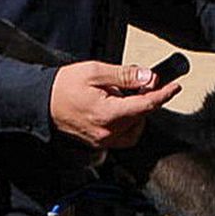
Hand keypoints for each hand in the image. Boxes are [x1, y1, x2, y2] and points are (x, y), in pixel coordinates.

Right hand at [49, 61, 180, 148]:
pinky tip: (120, 110)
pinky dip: (128, 124)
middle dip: (147, 100)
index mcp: (107, 114)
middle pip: (141, 118)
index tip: (174, 87)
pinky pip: (122, 137)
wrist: (40, 102)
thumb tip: (148, 77)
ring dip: (138, 114)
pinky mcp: (97, 143)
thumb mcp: (95, 72)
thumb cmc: (63, 87)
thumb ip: (124, 76)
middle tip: (143, 83)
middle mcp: (106, 132)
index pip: (145, 106)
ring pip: (134, 131)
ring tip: (125, 96)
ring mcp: (102, 141)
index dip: (163, 95)